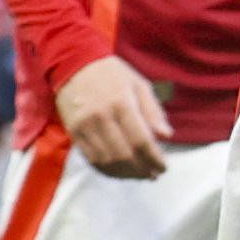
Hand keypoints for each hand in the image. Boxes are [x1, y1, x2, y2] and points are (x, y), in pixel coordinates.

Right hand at [53, 55, 172, 177]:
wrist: (73, 64)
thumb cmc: (112, 73)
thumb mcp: (139, 85)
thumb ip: (153, 111)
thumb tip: (166, 136)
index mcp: (122, 104)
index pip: (141, 141)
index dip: (154, 159)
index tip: (163, 168)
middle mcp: (101, 118)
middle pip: (123, 155)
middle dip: (141, 170)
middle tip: (153, 175)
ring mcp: (84, 127)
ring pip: (106, 161)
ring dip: (125, 174)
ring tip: (139, 175)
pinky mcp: (73, 132)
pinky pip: (90, 158)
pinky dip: (107, 169)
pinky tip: (119, 171)